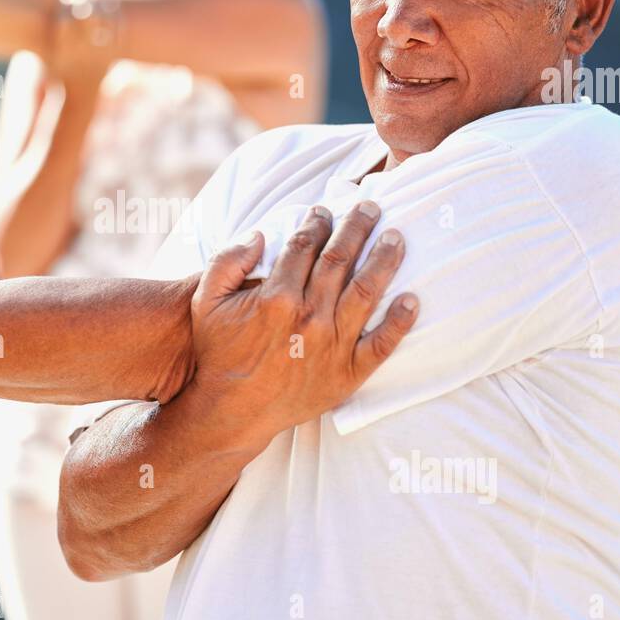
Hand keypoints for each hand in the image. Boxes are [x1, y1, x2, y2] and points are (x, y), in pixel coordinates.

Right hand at [187, 201, 415, 445]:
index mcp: (277, 296)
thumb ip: (227, 262)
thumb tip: (260, 234)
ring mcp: (331, 345)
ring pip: (366, 292)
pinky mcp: (346, 374)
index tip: (325, 211)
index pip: (305, 246)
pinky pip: (381, 345)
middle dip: (357, 228)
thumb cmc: (219, 354)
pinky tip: (412, 300)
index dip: (317, 222)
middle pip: (340, 259)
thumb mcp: (207, 302)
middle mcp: (309, 316)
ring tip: (397, 238)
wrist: (231, 412)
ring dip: (384, 261)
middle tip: (371, 208)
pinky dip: (399, 323)